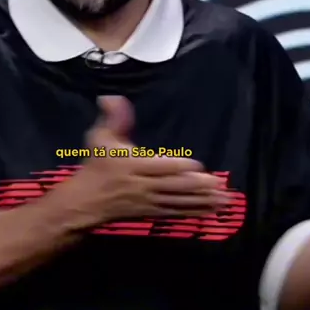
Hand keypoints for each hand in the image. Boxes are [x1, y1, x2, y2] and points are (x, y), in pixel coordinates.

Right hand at [65, 95, 229, 224]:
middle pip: (172, 186)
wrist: (85, 202)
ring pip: (178, 201)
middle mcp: (142, 184)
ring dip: (201, 201)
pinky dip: (194, 212)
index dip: (177, 166)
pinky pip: (176, 212)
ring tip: (224, 200)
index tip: (198, 165)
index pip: (157, 166)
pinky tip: (211, 210)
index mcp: (131, 164)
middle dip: (196, 186)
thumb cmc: (96, 165)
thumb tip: (113, 97)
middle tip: (219, 185)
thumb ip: (113, 118)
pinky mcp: (152, 213)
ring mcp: (148, 201)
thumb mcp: (100, 137)